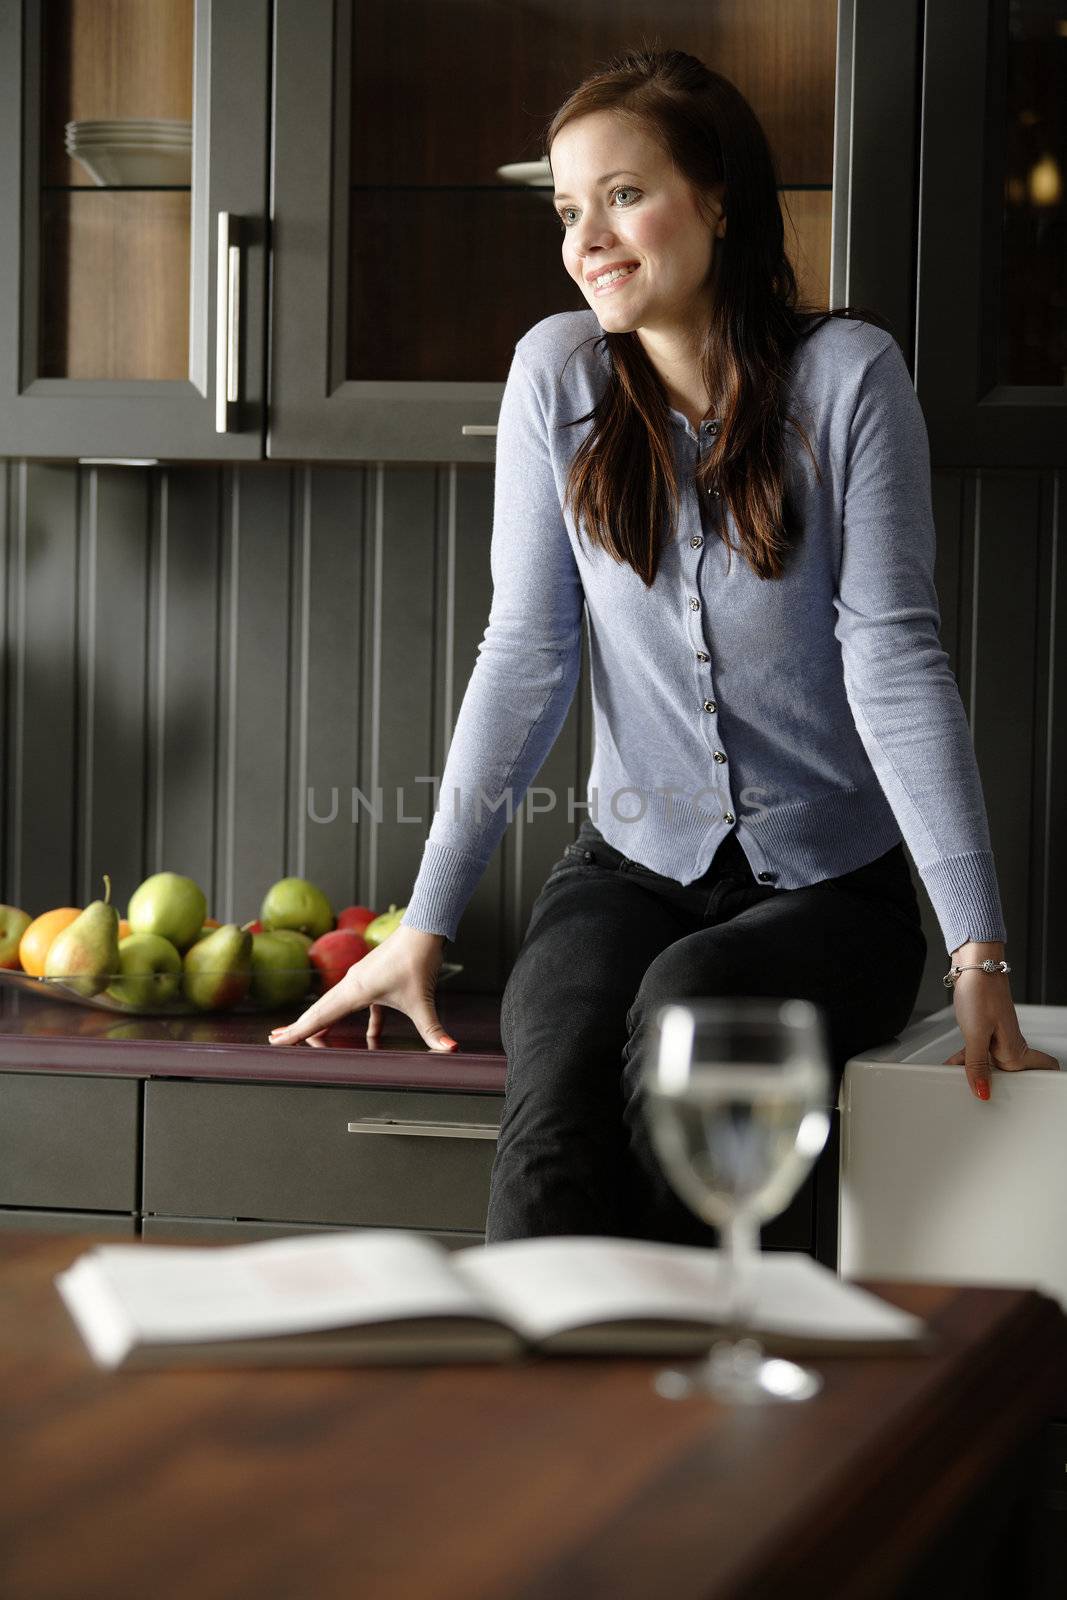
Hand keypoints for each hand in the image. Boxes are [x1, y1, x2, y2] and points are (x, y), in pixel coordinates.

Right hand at [266, 926, 457, 1051]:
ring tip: (313, 1038)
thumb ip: (433, 1029)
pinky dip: (362, 1022)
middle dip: (299, 1027)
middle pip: (320, 1011)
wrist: (424, 928)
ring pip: (336, 1005)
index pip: (320, 1016)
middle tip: (277, 1039)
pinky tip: (372, 1038)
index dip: (298, 1031)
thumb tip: (449, 1050)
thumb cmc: (418, 958)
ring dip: (324, 1022)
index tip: (277, 1040)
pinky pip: (361, 1004)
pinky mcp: (374, 977)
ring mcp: (361, 979)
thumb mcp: (423, 1000)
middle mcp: (352, 983)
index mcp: (355, 991)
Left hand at [942, 971, 1059, 1099]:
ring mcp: (999, 1038)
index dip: (1039, 1086)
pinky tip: (953, 1062)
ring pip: (993, 1063)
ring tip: (958, 1076)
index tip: (1027, 1101)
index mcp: (1015, 1051)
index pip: (1043, 1070)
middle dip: (996, 1084)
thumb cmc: (980, 993)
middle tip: (979, 1092)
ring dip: (977, 1070)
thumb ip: (977, 1065)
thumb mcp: (975, 1035)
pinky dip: (968, 1058)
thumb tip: (982, 1090)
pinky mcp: (987, 1030)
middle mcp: (1011, 1045)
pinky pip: (981, 1052)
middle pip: (1012, 1074)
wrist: (972, 968)